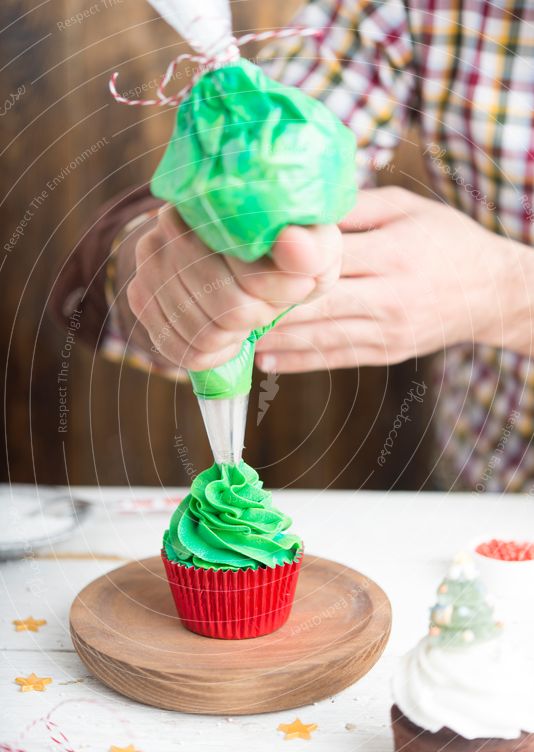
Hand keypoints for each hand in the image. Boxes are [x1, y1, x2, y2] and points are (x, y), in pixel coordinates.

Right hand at [126, 205, 341, 370]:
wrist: (251, 257)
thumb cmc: (289, 255)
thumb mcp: (314, 248)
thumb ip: (311, 247)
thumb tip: (291, 245)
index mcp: (218, 201)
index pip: (250, 273)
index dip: (280, 293)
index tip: (298, 286)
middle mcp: (172, 223)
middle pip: (227, 309)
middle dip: (259, 316)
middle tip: (269, 304)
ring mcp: (150, 260)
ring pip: (202, 334)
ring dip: (236, 337)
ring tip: (248, 316)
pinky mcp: (140, 294)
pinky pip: (178, 348)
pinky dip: (210, 353)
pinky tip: (225, 334)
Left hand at [255, 186, 533, 372]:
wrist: (492, 292)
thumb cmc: (447, 241)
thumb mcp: (407, 208)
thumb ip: (355, 207)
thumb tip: (300, 206)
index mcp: (392, 253)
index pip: (325, 259)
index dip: (279, 262)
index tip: (236, 260)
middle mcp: (388, 296)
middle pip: (314, 303)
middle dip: (265, 305)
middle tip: (220, 302)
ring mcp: (387, 331)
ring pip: (319, 337)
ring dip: (272, 339)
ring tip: (230, 335)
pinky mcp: (386, 353)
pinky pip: (335, 359)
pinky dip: (297, 361)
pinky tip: (265, 360)